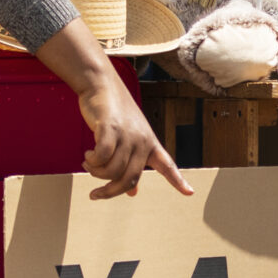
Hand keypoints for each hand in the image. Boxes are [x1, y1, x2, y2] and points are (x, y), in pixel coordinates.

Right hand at [36, 20, 192, 199]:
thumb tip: (132, 193)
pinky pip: (101, 156)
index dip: (178, 181)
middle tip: (96, 194)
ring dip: (96, 172)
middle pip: (129, 179)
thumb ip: (131, 164)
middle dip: (110, 191)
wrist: (102, 84)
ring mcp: (128, 134)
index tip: (189, 193)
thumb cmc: (114, 113)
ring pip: (112, 170)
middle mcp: (142, 140)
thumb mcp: (128, 138)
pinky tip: (88, 155)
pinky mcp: (111, 128)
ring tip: (89, 163)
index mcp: (150, 143)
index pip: (167, 165)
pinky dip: (92, 161)